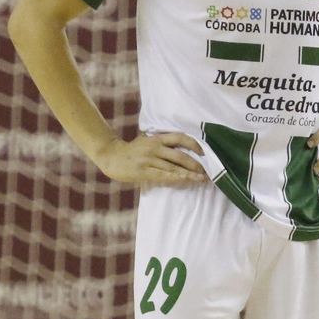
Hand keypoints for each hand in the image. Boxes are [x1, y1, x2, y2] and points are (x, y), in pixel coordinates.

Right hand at [93, 132, 207, 184]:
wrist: (111, 155)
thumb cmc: (132, 150)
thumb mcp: (147, 141)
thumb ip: (163, 143)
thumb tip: (184, 150)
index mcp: (157, 138)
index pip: (180, 138)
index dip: (194, 144)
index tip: (204, 152)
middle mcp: (155, 147)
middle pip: (181, 155)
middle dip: (196, 164)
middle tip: (207, 171)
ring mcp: (149, 159)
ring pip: (174, 167)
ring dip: (190, 174)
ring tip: (202, 179)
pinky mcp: (143, 171)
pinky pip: (163, 175)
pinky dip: (176, 177)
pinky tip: (185, 180)